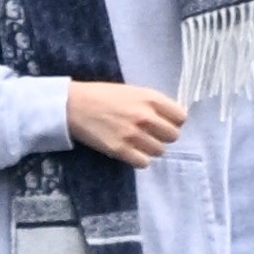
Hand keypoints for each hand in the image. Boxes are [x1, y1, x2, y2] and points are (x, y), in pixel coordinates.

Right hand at [67, 81, 185, 166]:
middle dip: (164, 136)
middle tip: (152, 134)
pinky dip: (140, 159)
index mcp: (150, 98)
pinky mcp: (120, 150)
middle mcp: (145, 116)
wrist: (72, 106)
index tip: (166, 123)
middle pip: (173, 136)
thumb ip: (152, 103)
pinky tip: (131, 151)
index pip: (180, 116)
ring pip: (159, 151)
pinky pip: (144, 162)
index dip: (175, 121)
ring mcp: (133, 134)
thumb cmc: (101, 95)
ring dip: (151, 148)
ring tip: (138, 142)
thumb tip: (171, 117)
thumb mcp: (131, 91)